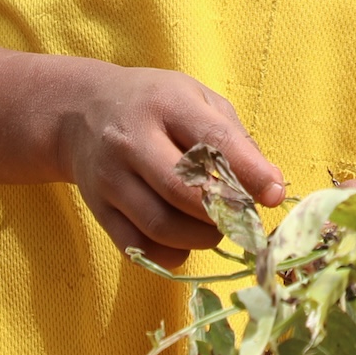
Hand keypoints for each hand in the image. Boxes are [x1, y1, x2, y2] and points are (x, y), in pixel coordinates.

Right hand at [57, 65, 285, 260]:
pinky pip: (138, 247)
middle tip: (243, 217)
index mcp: (166, 104)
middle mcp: (132, 140)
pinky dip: (170, 255)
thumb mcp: (196, 99)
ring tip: (216, 227)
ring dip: (201, 238)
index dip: (249, 172)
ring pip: (161, 225)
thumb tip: (272, 188)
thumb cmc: (154, 105)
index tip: (275, 195)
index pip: (213, 141)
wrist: (80, 112)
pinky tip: (184, 241)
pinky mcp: (98, 209)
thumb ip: (235, 139)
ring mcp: (110, 178)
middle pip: (184, 191)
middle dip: (224, 213)